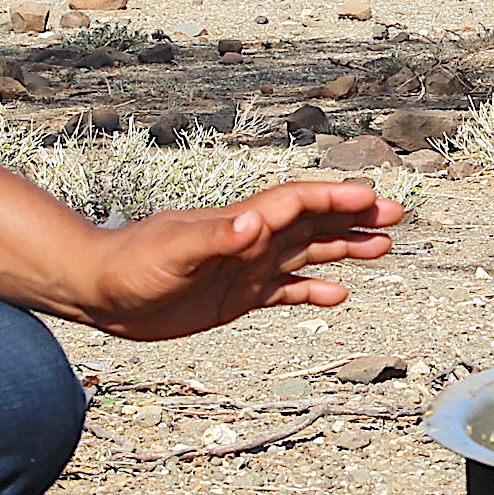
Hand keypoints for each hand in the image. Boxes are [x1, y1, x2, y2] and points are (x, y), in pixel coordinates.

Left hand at [71, 178, 402, 340]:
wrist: (98, 291)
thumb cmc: (130, 267)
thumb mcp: (173, 252)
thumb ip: (215, 238)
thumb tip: (254, 224)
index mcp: (239, 224)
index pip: (296, 204)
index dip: (333, 200)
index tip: (370, 198)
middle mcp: (249, 241)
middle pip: (312, 224)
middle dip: (353, 218)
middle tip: (394, 216)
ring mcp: (245, 267)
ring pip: (306, 253)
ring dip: (343, 249)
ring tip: (382, 248)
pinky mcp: (235, 296)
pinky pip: (284, 290)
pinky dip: (312, 291)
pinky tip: (339, 295)